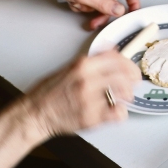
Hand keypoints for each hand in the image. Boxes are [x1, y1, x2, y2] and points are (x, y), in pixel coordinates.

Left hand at [14, 0, 140, 29]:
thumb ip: (103, 4)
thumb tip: (119, 10)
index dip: (131, 0)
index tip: (133, 11)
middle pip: (111, 0)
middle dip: (102, 11)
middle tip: (97, 18)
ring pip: (99, 4)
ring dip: (88, 9)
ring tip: (77, 4)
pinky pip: (88, 4)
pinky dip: (81, 6)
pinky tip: (72, 2)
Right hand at [20, 51, 141, 140]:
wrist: (35, 113)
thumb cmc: (49, 92)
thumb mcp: (69, 67)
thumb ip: (92, 61)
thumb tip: (113, 50)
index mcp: (83, 65)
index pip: (117, 59)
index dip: (129, 64)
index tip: (132, 70)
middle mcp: (88, 80)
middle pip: (124, 75)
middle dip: (132, 80)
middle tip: (132, 85)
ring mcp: (90, 100)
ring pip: (124, 94)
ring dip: (127, 96)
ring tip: (123, 98)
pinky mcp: (91, 118)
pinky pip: (118, 113)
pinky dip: (120, 112)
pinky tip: (115, 111)